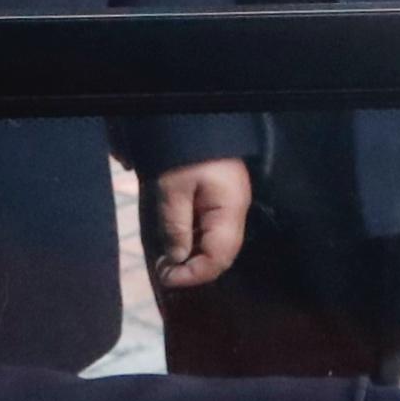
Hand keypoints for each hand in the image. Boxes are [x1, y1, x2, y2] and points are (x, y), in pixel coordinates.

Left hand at [146, 160, 250, 289]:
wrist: (195, 122)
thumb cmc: (184, 156)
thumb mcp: (172, 190)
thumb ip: (176, 226)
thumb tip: (176, 259)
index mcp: (229, 211)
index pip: (218, 257)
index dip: (194, 274)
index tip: (167, 278)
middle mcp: (235, 213)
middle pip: (221, 255)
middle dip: (193, 269)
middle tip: (165, 272)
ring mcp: (230, 207)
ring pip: (216, 245)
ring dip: (193, 256)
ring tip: (167, 262)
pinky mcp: (222, 201)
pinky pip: (212, 231)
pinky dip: (195, 242)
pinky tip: (178, 244)